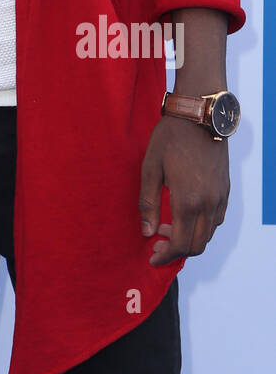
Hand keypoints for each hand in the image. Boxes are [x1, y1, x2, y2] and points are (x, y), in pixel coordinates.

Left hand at [139, 115, 229, 264]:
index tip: (152, 257)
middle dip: (175, 251)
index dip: (165, 256)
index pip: (180, 244)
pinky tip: (184, 215)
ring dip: (188, 238)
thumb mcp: (150, 167)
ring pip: (208, 234)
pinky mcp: (226, 190)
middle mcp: (208, 203)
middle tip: (156, 243)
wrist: (198, 116)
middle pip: (197, 245)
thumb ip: (147, 203)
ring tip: (166, 227)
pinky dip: (201, 227)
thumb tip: (146, 232)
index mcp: (187, 201)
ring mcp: (220, 197)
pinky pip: (216, 219)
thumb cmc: (170, 138)